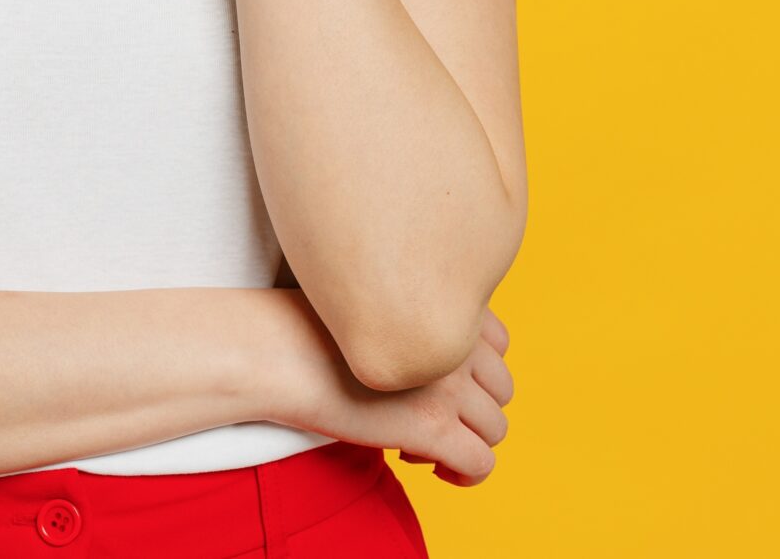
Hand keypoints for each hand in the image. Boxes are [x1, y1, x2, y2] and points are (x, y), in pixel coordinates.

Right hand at [277, 301, 515, 487]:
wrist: (277, 351)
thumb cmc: (310, 329)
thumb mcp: (374, 305)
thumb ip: (413, 320)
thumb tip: (427, 361)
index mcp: (445, 307)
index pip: (499, 344)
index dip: (472, 370)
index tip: (436, 381)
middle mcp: (458, 343)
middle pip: (502, 389)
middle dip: (471, 409)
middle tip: (424, 416)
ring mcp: (449, 386)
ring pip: (496, 429)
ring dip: (466, 441)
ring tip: (421, 445)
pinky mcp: (433, 428)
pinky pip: (481, 464)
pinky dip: (465, 474)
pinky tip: (432, 469)